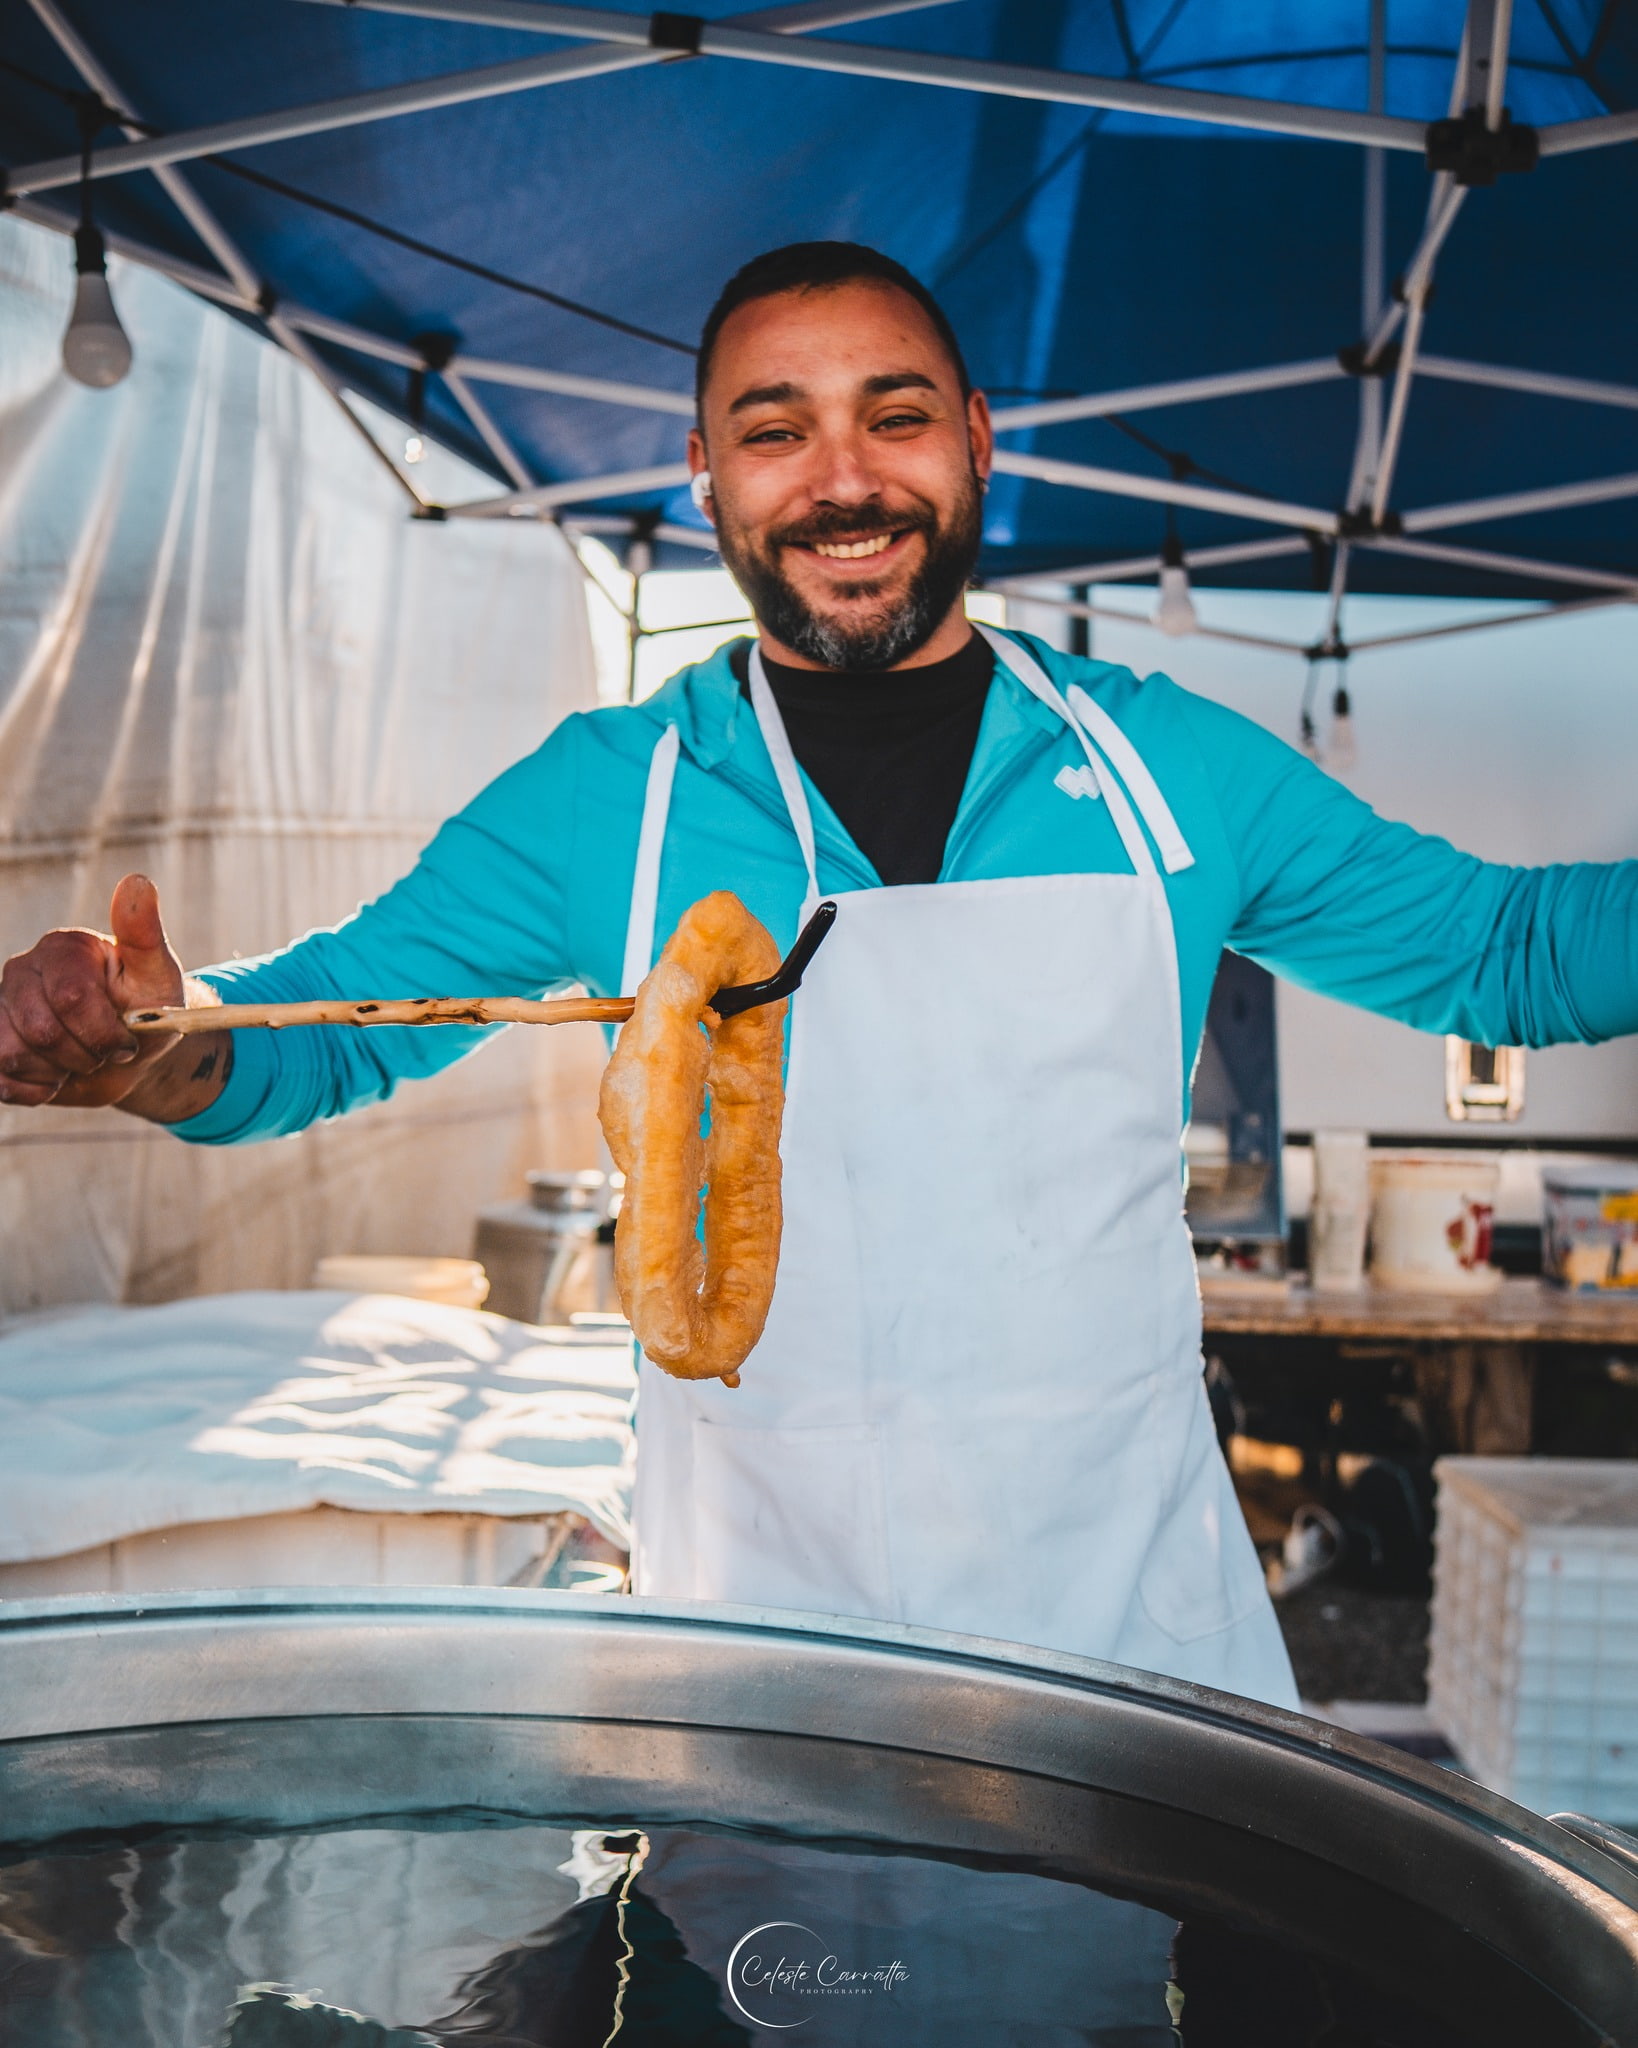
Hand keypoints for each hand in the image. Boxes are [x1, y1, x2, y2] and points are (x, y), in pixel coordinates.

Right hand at [0, 875, 190, 1108]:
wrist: (133, 1054)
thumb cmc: (148, 1009)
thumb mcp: (157, 974)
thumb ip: (143, 932)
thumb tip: (138, 882)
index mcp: (62, 948)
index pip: (71, 997)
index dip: (103, 1030)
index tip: (127, 1038)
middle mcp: (22, 971)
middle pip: (40, 1032)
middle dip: (85, 1054)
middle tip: (106, 1050)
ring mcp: (1, 1007)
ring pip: (13, 1056)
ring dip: (60, 1072)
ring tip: (80, 1059)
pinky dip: (36, 1091)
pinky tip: (57, 1076)